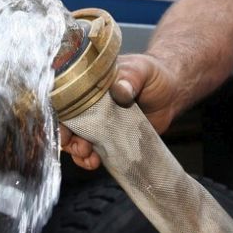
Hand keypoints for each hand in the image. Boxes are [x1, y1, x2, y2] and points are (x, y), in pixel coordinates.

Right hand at [59, 53, 180, 169]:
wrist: (172, 93)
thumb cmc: (153, 74)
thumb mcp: (142, 71)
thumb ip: (131, 78)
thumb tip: (121, 90)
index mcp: (89, 84)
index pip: (65, 98)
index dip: (59, 114)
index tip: (62, 129)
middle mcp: (88, 104)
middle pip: (66, 122)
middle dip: (67, 138)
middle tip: (80, 146)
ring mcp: (98, 122)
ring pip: (77, 139)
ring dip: (77, 151)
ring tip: (89, 156)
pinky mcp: (110, 138)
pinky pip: (93, 151)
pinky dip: (89, 159)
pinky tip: (94, 162)